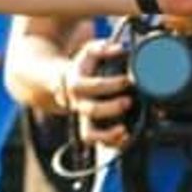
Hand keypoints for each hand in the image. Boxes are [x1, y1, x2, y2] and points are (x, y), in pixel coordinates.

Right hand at [64, 37, 132, 151]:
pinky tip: (126, 137)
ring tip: (125, 130)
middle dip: (112, 107)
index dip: (111, 84)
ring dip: (108, 134)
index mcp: (76, 84)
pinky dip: (112, 143)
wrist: (61, 83)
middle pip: (91, 110)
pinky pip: (98, 143)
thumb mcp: (88, 53)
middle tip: (129, 101)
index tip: (128, 79)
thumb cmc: (82, 67)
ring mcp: (84, 119)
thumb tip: (121, 49)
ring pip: (89, 134)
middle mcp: (78, 104)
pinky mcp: (91, 129)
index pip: (92, 86)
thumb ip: (103, 49)